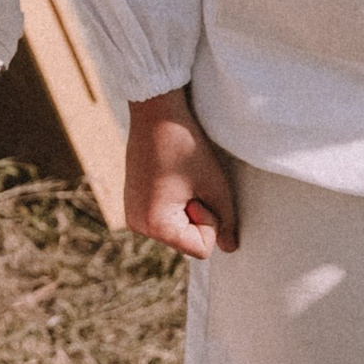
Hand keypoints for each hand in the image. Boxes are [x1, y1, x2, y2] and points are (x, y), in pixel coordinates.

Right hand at [124, 89, 238, 257]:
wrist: (156, 114)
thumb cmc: (186, 146)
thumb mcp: (215, 185)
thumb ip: (226, 221)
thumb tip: (231, 248)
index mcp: (155, 226)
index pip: (201, 249)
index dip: (209, 221)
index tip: (197, 190)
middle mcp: (138, 226)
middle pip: (187, 241)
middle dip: (197, 215)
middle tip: (188, 181)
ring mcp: (132, 215)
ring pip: (177, 230)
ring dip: (187, 208)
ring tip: (178, 178)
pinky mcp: (132, 203)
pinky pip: (165, 218)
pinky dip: (175, 203)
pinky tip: (169, 177)